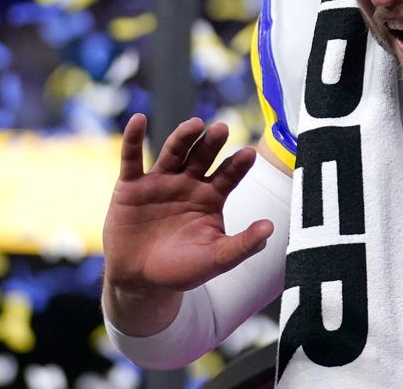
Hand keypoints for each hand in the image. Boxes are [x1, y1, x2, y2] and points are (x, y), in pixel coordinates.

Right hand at [103, 113, 273, 297]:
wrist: (139, 281)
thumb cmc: (181, 269)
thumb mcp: (216, 258)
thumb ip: (242, 245)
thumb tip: (271, 228)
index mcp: (212, 196)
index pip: (228, 175)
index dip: (238, 165)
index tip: (250, 154)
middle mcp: (189, 183)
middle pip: (202, 156)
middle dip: (212, 143)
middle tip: (222, 129)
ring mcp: (161, 181)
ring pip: (173, 152)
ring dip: (183, 137)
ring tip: (195, 125)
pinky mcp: (131, 185)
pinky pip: (132, 158)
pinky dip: (133, 138)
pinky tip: (138, 120)